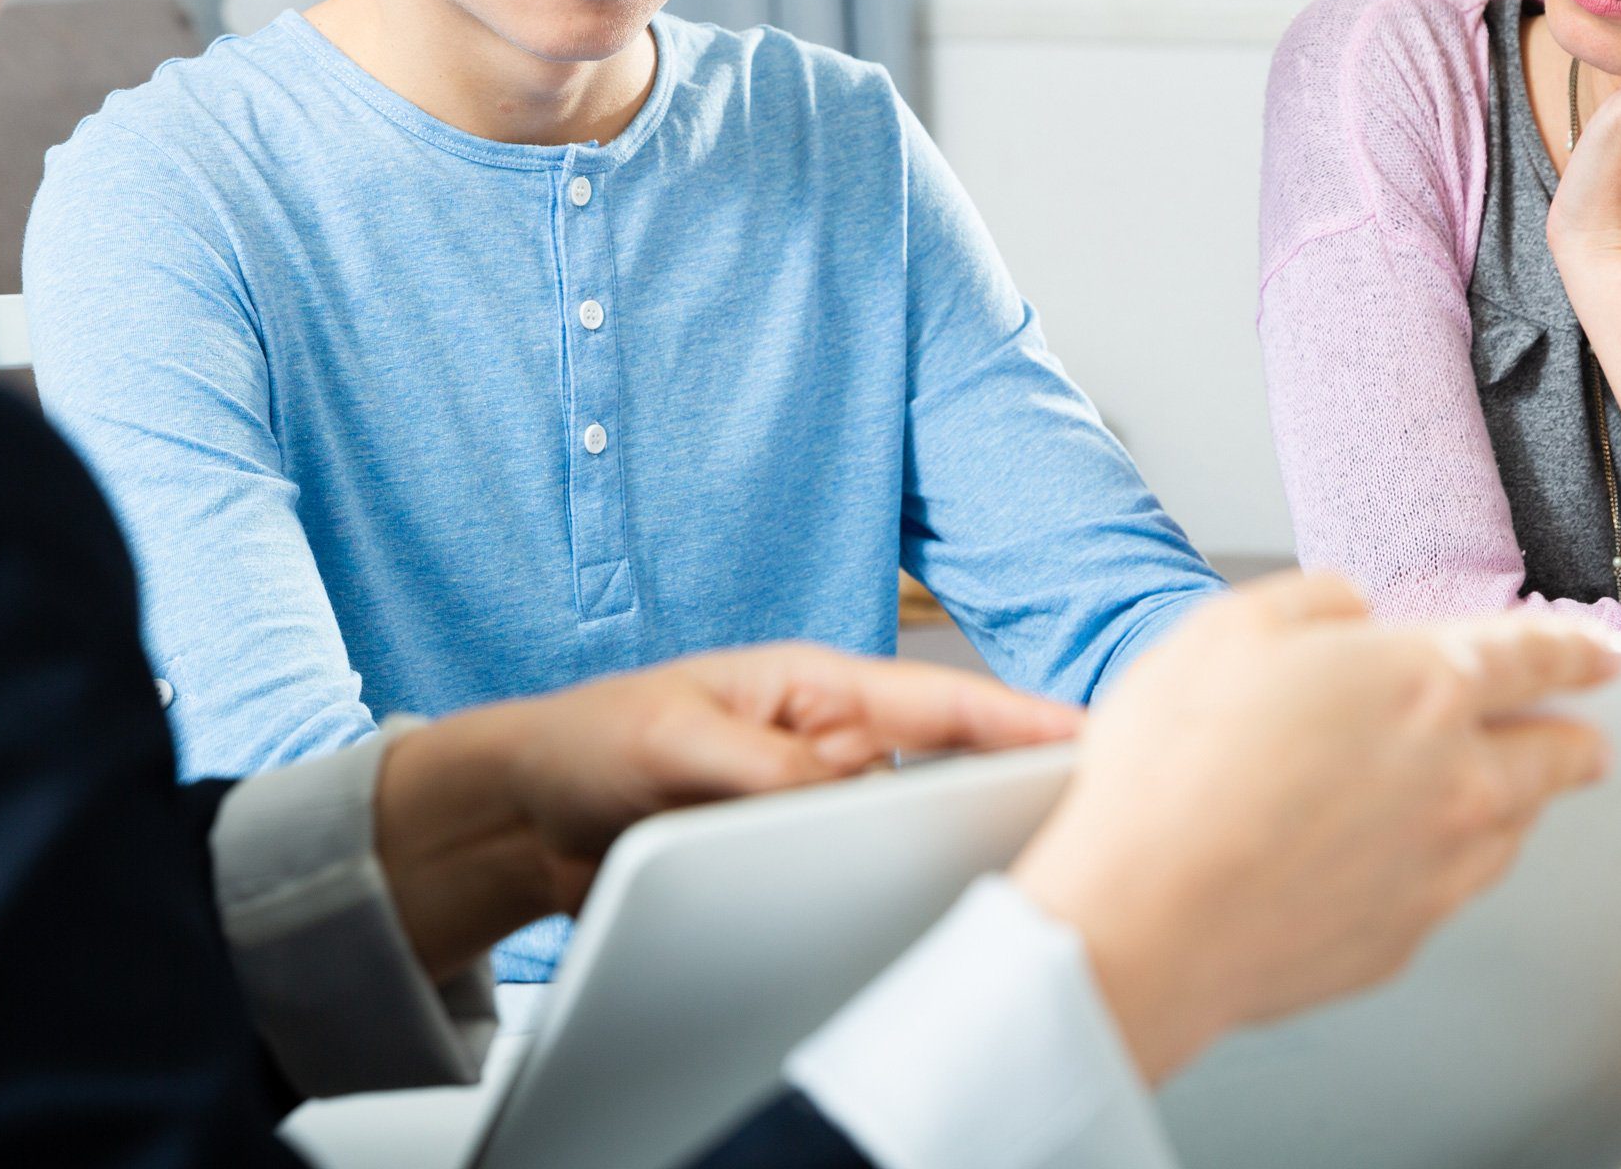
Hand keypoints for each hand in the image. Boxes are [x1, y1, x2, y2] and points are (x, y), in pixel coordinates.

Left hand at [375, 644, 1079, 981]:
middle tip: (1081, 828)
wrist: (524, 819)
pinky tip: (922, 931)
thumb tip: (847, 798)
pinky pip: (861, 885)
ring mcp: (815, 810)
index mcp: (816, 690)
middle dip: (1014, 795)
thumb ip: (767, 769)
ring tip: (1014, 887)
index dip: (1022, 717)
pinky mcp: (791, 869)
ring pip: (910, 838)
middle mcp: (830, 748)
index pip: (941, 701)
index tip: (1096, 736)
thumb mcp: (679, 740)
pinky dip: (895, 902)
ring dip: (954, 859)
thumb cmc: (591, 741)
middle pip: (947, 773)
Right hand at [1009, 573, 1620, 1084]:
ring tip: (1480, 788)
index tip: (1603, 652)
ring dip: (1510, 799)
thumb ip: (1314, 601)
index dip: (1577, 648)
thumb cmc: (1179, 764)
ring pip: (1513, 827)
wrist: (1150, 908)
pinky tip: (1399, 852)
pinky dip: (1446, 862)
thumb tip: (1349, 611)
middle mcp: (1457, 778)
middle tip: (1577, 730)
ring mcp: (1439, 868)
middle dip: (1574, 735)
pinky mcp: (1405, 937)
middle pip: (1558, 753)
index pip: (1534, 656)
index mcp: (1422, 682)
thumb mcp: (1231, 626)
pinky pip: (1454, 887)